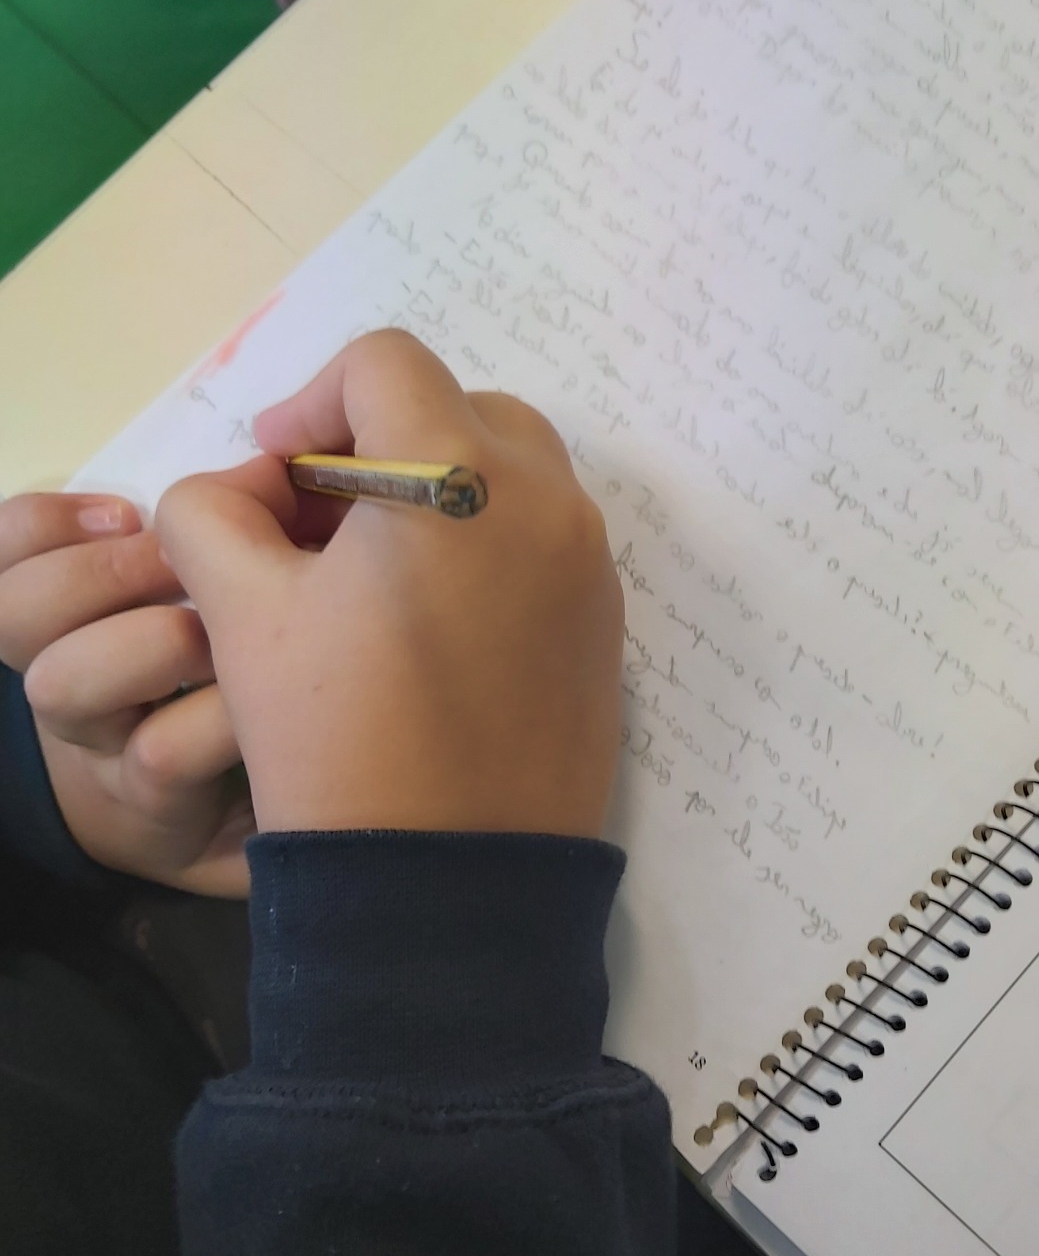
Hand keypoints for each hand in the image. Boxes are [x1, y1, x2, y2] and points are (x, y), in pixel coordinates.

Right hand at [0, 494, 253, 896]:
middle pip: (16, 613)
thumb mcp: (230, 603)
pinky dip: (218, 719)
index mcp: (75, 614)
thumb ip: (224, 536)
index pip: (9, 549)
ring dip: (154, 641)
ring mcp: (102, 748)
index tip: (125, 512)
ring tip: (231, 638)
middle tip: (192, 565)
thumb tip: (268, 472)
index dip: (44, 522)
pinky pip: (161, 753)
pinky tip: (269, 710)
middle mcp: (69, 678)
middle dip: (103, 572)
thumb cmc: (240, 688)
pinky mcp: (155, 807)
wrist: (255, 817)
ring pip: (64, 684)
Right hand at [157, 330, 623, 837]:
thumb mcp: (242, 620)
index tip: (276, 475)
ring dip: (438, 490)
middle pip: (458, 406)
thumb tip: (238, 490)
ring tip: (371, 575)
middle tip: (318, 521)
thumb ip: (214, 517)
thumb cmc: (342, 747)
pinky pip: (545, 542)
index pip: (384, 364)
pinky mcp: (608, 626)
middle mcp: (550, 500)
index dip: (311, 400)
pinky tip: (431, 627)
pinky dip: (487, 547)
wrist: (455, 890)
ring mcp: (592, 565)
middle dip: (380, 440)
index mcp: (461, 475)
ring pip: (512, 471)